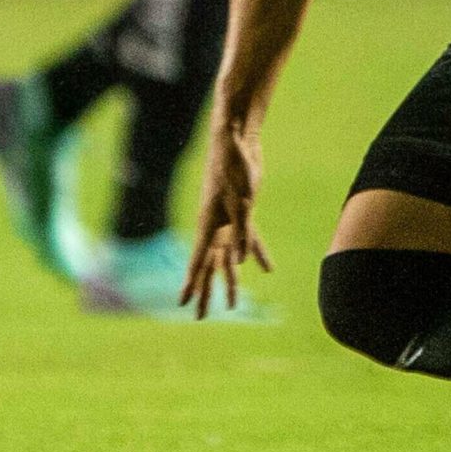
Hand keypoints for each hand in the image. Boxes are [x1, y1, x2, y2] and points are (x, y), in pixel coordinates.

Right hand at [182, 118, 270, 317]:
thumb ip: (244, 230)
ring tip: (230, 306)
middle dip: (204, 292)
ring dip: (230, 281)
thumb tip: (244, 262)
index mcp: (209, 222)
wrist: (234, 134)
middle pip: (208, 265)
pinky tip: (267, 269)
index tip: (182, 304)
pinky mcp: (243, 212)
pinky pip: (250, 239)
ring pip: (227, 258)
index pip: (198, 259)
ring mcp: (228, 219)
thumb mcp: (242, 197)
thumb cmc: (233, 158)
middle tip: (197, 317)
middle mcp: (215, 224)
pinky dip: (258, 254)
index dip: (191, 283)